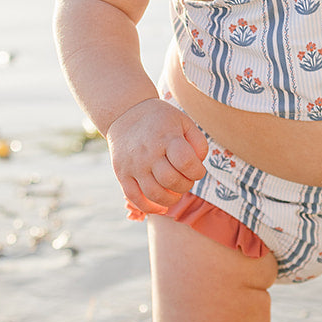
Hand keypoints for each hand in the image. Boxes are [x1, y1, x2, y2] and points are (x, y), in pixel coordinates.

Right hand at [105, 98, 207, 214]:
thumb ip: (198, 142)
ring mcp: (133, 165)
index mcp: (166, 137)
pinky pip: (135, 198)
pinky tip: (161, 207)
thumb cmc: (161, 120)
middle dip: (185, 185)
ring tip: (175, 192)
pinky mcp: (122, 174)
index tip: (197, 170)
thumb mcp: (184, 121)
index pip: (186, 163)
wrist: (124, 113)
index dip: (197, 172)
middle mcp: (148, 152)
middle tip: (186, 179)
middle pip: (172, 181)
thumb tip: (199, 165)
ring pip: (154, 194)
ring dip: (171, 199)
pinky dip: (150, 208)